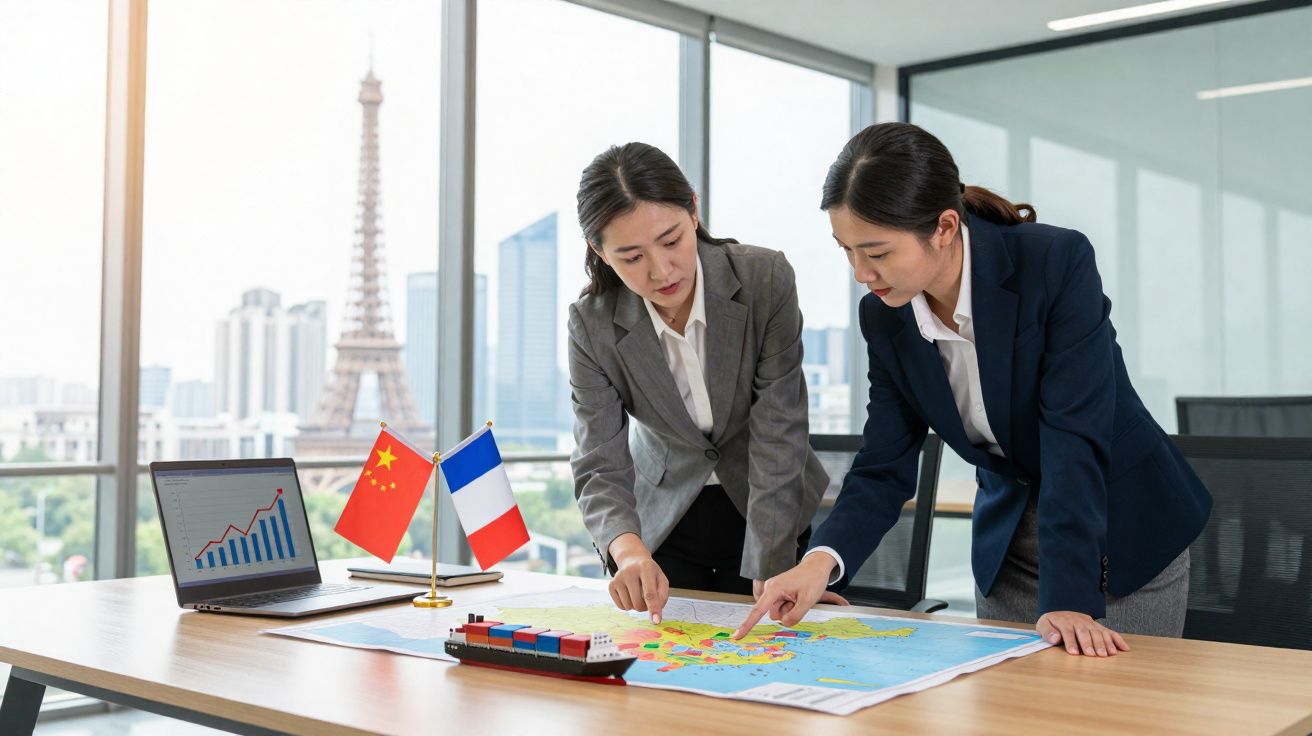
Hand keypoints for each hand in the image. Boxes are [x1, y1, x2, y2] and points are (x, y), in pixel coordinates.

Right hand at [607, 533, 668, 623]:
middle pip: (638, 603)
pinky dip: (628, 605)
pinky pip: (621, 607)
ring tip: (638, 593)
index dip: (654, 608)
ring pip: (629, 606)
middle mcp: (629, 571)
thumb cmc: (650, 574)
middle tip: (647, 598)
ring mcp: (618, 578)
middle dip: (645, 607)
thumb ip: (662, 597)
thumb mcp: (661, 580)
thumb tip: (655, 617)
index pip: (650, 593)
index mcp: (646, 568)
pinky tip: (630, 594)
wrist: (633, 561)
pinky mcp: (611, 585)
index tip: (656, 621)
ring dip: (636, 606)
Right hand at [733, 553, 847, 638]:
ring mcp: (774, 591)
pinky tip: (798, 597)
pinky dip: (791, 606)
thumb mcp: (808, 600)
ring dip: (791, 609)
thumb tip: (784, 623)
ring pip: (779, 612)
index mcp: (774, 588)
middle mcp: (770, 589)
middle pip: (774, 614)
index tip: (737, 636)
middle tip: (800, 601)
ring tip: (800, 597)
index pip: (758, 610)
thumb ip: (795, 616)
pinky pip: (782, 607)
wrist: (816, 567)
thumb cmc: (812, 579)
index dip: (747, 625)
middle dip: (788, 612)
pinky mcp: (778, 594)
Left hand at [1036, 611, 1130, 656]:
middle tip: (1093, 655)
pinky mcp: (1099, 627)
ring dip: (1104, 643)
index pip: (1068, 632)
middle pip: (1085, 632)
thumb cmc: (1053, 623)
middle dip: (1090, 644)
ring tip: (1108, 654)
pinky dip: (1118, 640)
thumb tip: (1055, 638)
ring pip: (1098, 632)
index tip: (1074, 653)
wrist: (1063, 611)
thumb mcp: (1044, 624)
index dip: (1071, 642)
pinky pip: (1110, 632)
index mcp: (1064, 621)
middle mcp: (1079, 621)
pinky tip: (1124, 648)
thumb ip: (1047, 632)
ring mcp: (1090, 623)